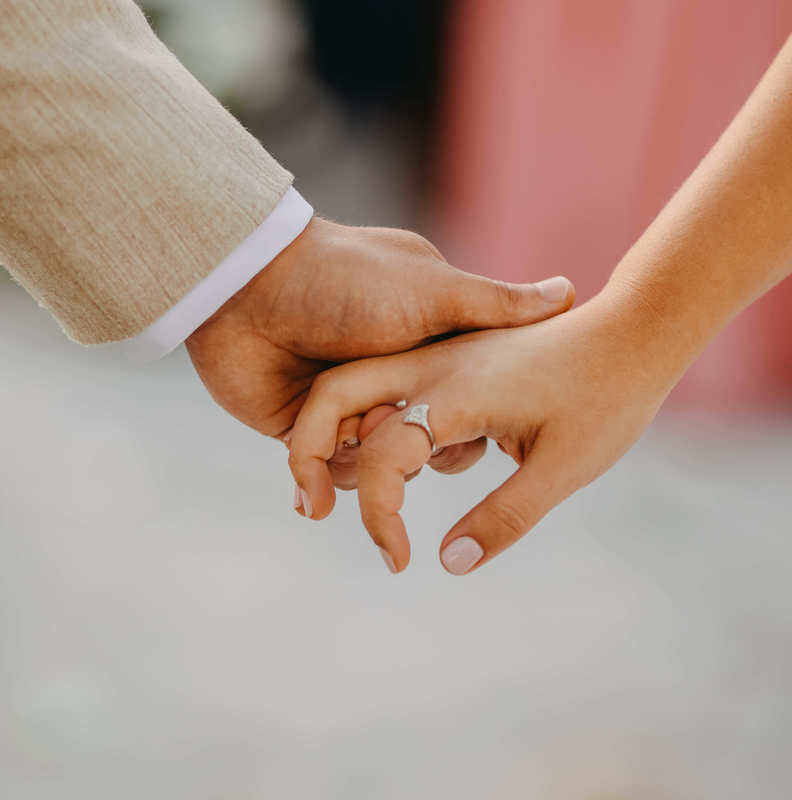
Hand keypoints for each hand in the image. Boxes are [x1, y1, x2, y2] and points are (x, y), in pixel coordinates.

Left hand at [185, 217, 574, 486]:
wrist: (248, 292)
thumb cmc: (347, 280)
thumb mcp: (432, 290)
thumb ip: (495, 305)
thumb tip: (569, 293)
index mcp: (422, 343)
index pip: (465, 404)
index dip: (465, 428)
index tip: (471, 425)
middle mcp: (386, 376)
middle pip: (424, 443)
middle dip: (420, 457)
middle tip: (407, 441)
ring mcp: (343, 405)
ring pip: (378, 467)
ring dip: (371, 473)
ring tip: (358, 443)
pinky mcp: (300, 428)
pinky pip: (328, 473)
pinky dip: (327, 480)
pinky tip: (318, 478)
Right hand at [285, 290, 679, 573]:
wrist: (637, 330)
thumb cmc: (606, 397)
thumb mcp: (563, 468)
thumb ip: (503, 517)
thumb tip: (448, 564)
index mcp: (453, 393)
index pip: (382, 459)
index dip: (379, 518)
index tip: (399, 563)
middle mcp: (429, 367)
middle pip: (333, 397)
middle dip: (310, 452)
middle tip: (312, 507)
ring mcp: (435, 357)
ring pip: (354, 386)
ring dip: (342, 436)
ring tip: (350, 491)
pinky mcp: (448, 359)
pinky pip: (388, 389)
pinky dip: (378, 425)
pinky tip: (421, 460)